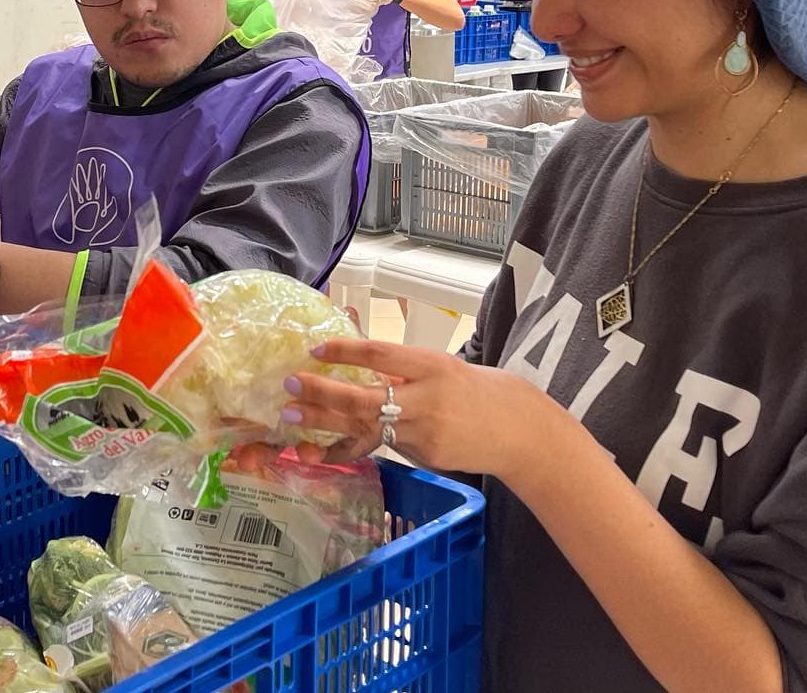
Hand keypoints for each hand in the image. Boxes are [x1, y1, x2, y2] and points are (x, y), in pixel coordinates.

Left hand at [280, 339, 540, 475]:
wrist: (517, 431)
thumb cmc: (476, 390)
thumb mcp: (442, 367)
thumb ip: (401, 366)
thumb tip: (356, 353)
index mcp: (433, 366)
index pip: (383, 353)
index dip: (347, 350)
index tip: (315, 349)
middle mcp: (427, 399)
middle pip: (366, 397)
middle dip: (323, 392)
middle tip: (289, 385)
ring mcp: (424, 433)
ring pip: (365, 428)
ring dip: (324, 424)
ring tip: (291, 419)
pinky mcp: (423, 456)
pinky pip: (381, 447)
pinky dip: (349, 446)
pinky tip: (319, 449)